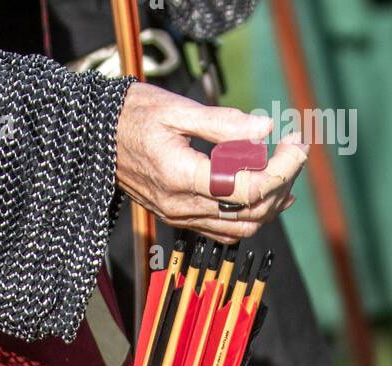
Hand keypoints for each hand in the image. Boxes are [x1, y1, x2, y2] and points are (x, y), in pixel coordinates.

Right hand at [115, 83, 306, 242]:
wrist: (94, 141)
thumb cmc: (132, 117)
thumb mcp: (177, 109)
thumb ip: (223, 123)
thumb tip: (264, 129)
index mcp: (181, 177)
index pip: (250, 187)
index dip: (283, 167)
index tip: (296, 140)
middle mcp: (182, 206)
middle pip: (252, 210)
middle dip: (283, 181)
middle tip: (295, 147)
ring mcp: (180, 216)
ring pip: (243, 226)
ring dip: (271, 202)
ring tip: (286, 168)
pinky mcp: (180, 218)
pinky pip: (225, 230)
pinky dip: (252, 215)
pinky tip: (267, 192)